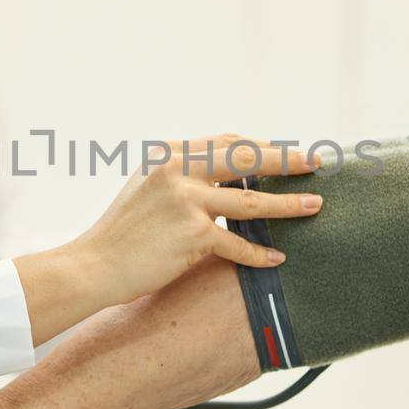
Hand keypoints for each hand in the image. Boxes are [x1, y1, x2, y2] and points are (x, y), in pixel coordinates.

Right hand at [16, 134, 321, 344]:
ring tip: (314, 205)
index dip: (260, 147)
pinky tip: (277, 258)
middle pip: (246, 158)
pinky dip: (259, 253)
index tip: (285, 153)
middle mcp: (177, 170)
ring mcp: (186, 201)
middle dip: (286, 159)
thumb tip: (227, 178)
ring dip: (288, 204)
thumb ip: (182, 177)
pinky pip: (238, 243)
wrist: (93, 266)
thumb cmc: (121, 233)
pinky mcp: (193, 235)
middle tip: (315, 162)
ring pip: (251, 200)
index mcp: (168, 154)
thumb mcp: (146, 188)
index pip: (226, 142)